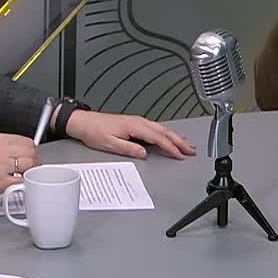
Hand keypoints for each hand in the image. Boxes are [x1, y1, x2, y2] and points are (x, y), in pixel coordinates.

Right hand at [0, 134, 37, 207]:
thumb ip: (2, 150)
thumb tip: (17, 155)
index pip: (27, 141)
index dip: (31, 152)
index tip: (28, 158)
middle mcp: (2, 149)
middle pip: (32, 152)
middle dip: (33, 162)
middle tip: (27, 171)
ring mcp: (2, 165)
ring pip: (31, 166)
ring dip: (30, 173)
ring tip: (20, 179)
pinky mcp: (0, 182)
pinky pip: (22, 182)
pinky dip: (23, 186)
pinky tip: (15, 187)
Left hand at [65, 110, 196, 159]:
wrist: (84, 122)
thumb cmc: (94, 131)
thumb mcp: (110, 143)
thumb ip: (128, 148)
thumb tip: (143, 153)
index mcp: (134, 126)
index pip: (157, 138)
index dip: (171, 147)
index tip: (180, 155)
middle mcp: (138, 122)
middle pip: (164, 132)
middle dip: (180, 141)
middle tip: (192, 150)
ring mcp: (137, 121)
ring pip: (162, 129)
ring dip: (175, 137)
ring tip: (187, 144)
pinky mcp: (135, 123)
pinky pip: (156, 128)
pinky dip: (166, 134)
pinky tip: (170, 137)